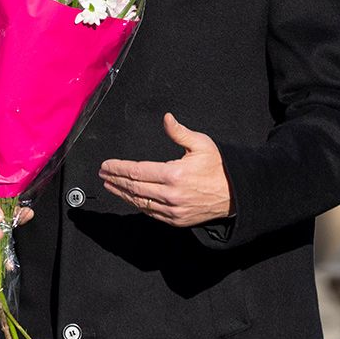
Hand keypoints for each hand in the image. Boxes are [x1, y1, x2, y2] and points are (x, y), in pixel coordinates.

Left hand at [98, 113, 232, 226]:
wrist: (236, 194)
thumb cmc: (219, 167)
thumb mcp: (202, 144)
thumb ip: (179, 132)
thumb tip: (166, 118)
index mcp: (175, 174)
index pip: (137, 171)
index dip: (119, 168)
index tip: (106, 165)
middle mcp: (171, 195)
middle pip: (134, 188)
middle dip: (115, 180)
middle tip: (103, 174)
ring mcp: (173, 210)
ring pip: (140, 202)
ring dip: (122, 194)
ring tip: (110, 185)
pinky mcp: (176, 220)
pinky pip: (151, 213)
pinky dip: (137, 204)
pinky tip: (129, 197)